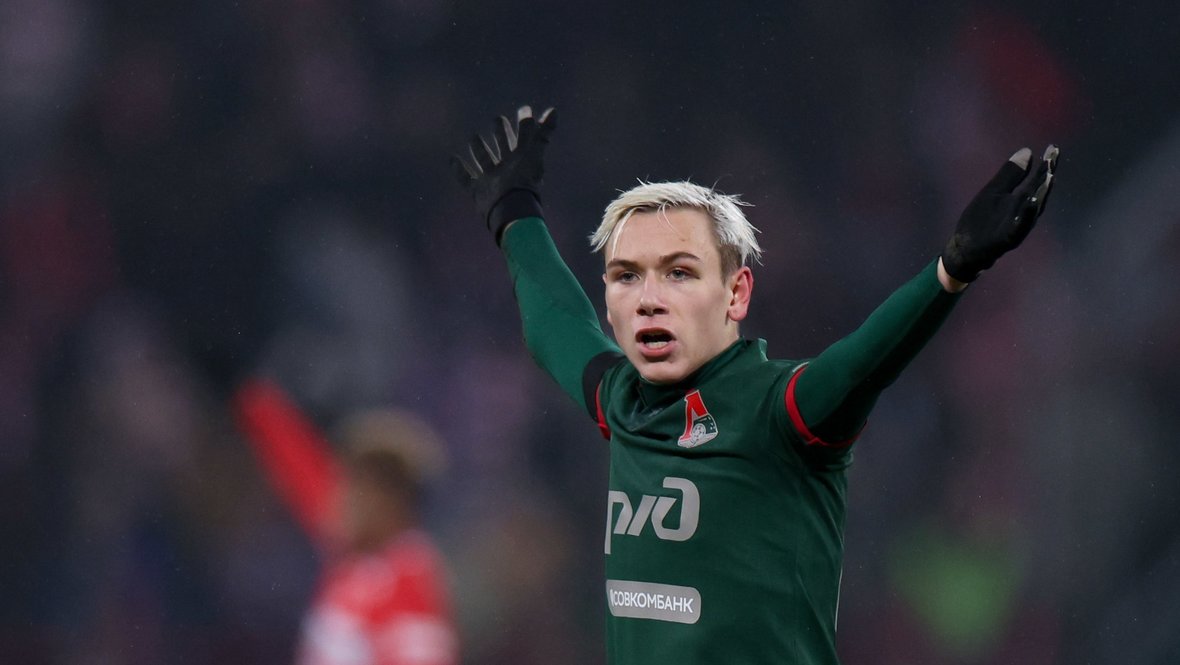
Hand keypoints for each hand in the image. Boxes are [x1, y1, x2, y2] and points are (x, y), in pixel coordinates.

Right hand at [452, 105, 555, 243]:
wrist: (511, 208)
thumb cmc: (523, 180)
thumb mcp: (534, 152)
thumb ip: (543, 132)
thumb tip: (554, 110)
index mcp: (522, 160)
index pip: (524, 137)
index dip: (524, 124)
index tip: (524, 109)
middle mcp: (507, 168)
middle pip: (504, 147)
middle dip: (501, 133)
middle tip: (497, 119)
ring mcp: (492, 179)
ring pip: (485, 161)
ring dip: (479, 149)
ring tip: (473, 136)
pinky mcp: (478, 191)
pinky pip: (466, 179)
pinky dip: (459, 170)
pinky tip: (452, 159)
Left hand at [941, 145, 1058, 282]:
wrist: (965, 250)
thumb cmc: (981, 220)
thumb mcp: (994, 192)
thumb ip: (1011, 174)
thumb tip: (1028, 151)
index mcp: (1021, 199)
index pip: (1036, 179)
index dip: (1046, 164)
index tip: (1053, 148)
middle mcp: (1024, 212)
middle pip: (1038, 192)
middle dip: (1046, 176)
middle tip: (1053, 158)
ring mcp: (1016, 226)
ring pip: (1032, 210)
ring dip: (1041, 194)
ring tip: (1048, 176)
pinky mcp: (1006, 239)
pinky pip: (1018, 227)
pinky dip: (1026, 216)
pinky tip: (1031, 203)